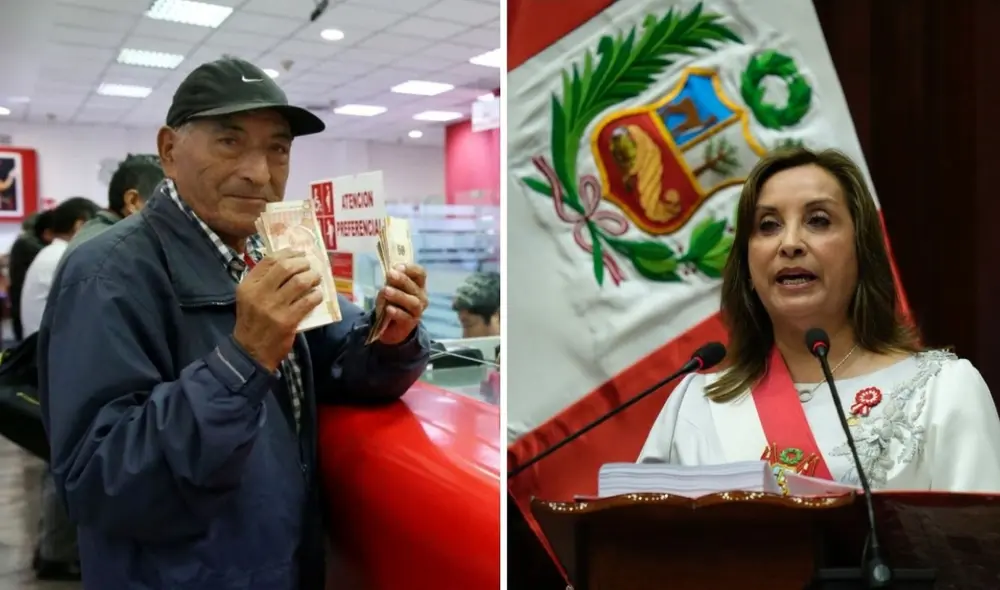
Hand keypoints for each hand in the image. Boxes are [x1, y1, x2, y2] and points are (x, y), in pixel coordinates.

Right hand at [233, 249, 322, 370]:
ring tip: (316, 278)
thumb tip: (290, 263)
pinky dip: (316, 295)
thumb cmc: (253, 322)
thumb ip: (263, 281)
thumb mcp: (249, 298)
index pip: (269, 260)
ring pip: (299, 282)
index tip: (299, 253)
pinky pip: (308, 301)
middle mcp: (259, 293)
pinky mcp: (287, 320)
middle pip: (285, 267)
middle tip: (310, 266)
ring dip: (312, 277)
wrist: (250, 352)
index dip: (288, 253)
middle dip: (302, 263)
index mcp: (248, 286)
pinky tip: (317, 296)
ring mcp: (274, 307)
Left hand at [377, 263, 427, 345]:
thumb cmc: (393, 302)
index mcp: (418, 285)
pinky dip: (396, 312)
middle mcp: (421, 297)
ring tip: (385, 291)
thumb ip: (391, 281)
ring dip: (399, 295)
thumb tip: (391, 272)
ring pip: (412, 302)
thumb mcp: (390, 288)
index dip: (410, 269)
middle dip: (402, 280)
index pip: (420, 273)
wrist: (391, 326)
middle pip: (415, 287)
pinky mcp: (410, 323)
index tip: (397, 267)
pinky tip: (388, 309)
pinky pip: (405, 317)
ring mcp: (417, 311)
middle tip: (390, 274)